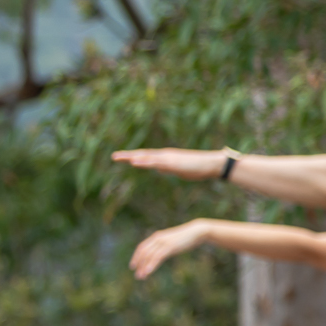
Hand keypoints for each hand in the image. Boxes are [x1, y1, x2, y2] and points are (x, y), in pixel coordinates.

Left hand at [111, 147, 232, 181]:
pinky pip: (155, 162)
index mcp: (165, 157)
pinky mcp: (172, 163)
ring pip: (146, 157)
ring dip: (132, 157)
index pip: (146, 157)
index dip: (134, 157)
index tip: (121, 158)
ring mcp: (168, 158)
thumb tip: (159, 169)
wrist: (211, 164)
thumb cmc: (197, 168)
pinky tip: (134, 162)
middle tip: (114, 156)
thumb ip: (167, 168)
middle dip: (128, 155)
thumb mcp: (178, 170)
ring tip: (119, 157)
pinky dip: (143, 162)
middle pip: (143, 155)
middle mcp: (164, 155)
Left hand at [130, 220, 213, 279]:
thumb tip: (160, 254)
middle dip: (139, 264)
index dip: (136, 257)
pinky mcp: (170, 247)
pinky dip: (152, 264)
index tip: (132, 266)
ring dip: (144, 267)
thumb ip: (164, 246)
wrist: (196, 232)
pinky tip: (148, 271)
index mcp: (156, 237)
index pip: (141, 247)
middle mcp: (157, 238)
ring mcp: (163, 242)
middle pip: (143, 252)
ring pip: (149, 256)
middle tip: (137, 276)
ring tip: (141, 277)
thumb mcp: (171, 242)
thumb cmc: (185, 238)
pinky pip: (158, 257)